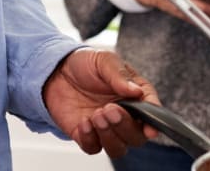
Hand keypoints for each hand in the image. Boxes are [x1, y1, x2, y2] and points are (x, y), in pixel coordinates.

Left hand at [42, 48, 161, 157]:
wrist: (56, 72)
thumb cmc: (85, 64)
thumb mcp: (104, 60)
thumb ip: (119, 76)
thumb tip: (137, 91)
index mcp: (136, 95)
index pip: (151, 113)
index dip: (153, 123)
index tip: (149, 128)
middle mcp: (124, 115)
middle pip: (136, 137)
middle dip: (125, 127)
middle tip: (111, 110)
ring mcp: (106, 128)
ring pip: (118, 148)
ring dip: (109, 136)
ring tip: (96, 115)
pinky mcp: (87, 136)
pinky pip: (93, 148)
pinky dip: (90, 139)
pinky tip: (83, 122)